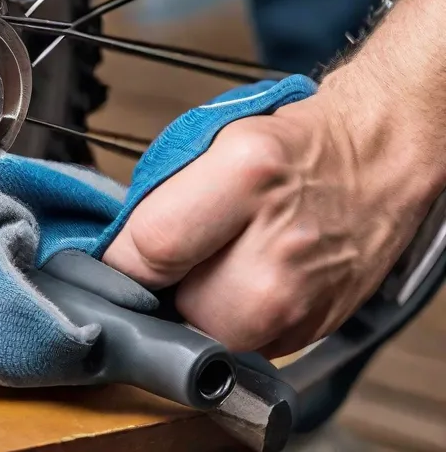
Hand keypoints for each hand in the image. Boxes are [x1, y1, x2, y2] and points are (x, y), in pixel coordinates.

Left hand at [102, 79, 438, 357]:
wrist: (375, 158)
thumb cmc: (290, 146)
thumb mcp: (211, 142)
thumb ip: (160, 197)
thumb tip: (114, 248)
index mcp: (247, 175)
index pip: (150, 247)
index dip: (120, 259)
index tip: (113, 260)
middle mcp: (282, 242)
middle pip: (181, 306)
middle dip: (165, 290)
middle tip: (174, 261)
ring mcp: (306, 291)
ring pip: (214, 337)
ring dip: (200, 311)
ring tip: (213, 270)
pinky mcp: (319, 325)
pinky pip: (249, 346)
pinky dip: (236, 323)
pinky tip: (247, 282)